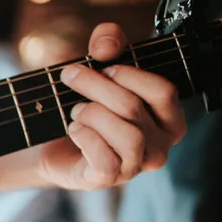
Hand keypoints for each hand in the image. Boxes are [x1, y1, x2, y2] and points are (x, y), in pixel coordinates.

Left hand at [35, 23, 186, 189]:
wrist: (53, 145)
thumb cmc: (86, 104)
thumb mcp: (98, 66)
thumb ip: (108, 43)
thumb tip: (106, 45)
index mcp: (168, 118)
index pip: (165, 91)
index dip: (131, 74)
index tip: (104, 66)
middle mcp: (160, 145)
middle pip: (134, 108)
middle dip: (97, 86)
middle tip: (71, 76)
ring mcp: (136, 166)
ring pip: (127, 136)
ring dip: (92, 114)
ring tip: (76, 110)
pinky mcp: (109, 179)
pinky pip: (106, 160)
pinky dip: (86, 138)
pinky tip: (74, 130)